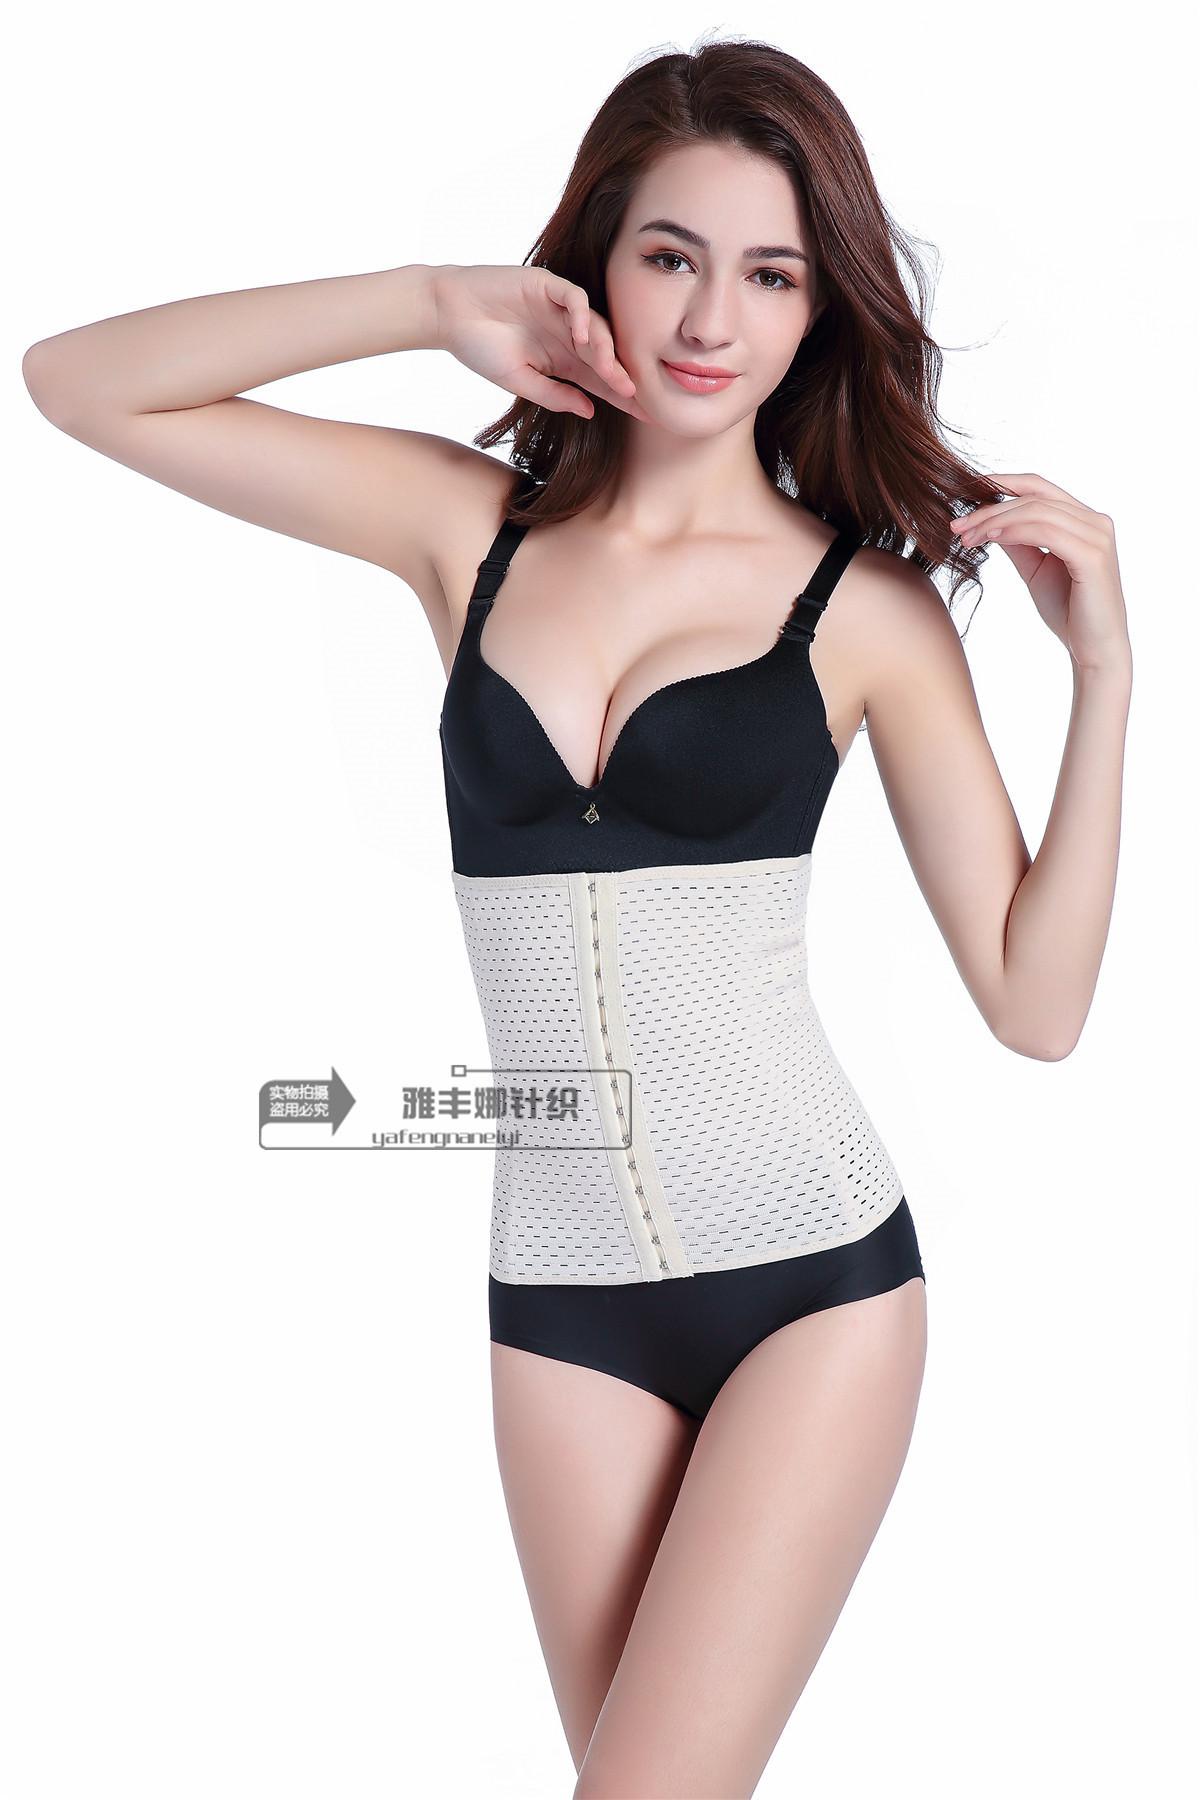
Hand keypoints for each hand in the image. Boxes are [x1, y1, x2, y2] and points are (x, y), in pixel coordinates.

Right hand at [431, 263, 653, 423]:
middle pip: (605, 355)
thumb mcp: (520, 382)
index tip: (646, 415)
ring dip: (604, 349)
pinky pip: (574, 298)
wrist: (448, 314)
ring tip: (609, 370)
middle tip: (635, 396)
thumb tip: (590, 411)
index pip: (600, 380)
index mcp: (563, 360)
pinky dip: (581, 315)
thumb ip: (555, 395)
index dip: (622, 396)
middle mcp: (567, 334)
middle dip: (621, 375)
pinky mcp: (547, 285)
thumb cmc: (479, 348)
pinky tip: (580, 336)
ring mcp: (559, 309)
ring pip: (595, 326)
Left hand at [951, 472, 1130, 672]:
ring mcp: (1097, 536)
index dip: (1003, 484)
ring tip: (967, 537)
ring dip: (995, 521)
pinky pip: (1046, 532)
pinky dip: (1015, 531)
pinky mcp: (1093, 555)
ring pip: (1037, 511)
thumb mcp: (1036, 570)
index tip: (967, 493)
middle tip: (957, 525)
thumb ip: (1019, 543)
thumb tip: (991, 522)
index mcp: (1084, 520)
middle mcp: (1096, 521)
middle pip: (1034, 497)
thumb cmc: (1069, 613)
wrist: (1093, 650)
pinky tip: (991, 538)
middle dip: (990, 508)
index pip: (1040, 488)